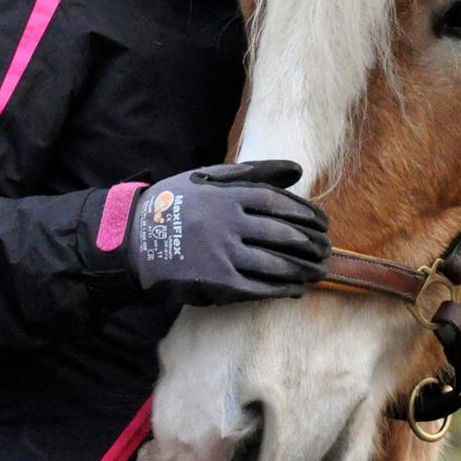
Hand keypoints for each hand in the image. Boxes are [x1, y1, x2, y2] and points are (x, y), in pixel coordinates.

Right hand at [127, 160, 330, 304]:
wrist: (133, 242)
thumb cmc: (175, 205)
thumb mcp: (209, 178)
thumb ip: (254, 172)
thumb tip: (298, 170)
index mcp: (228, 196)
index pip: (279, 204)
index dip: (306, 214)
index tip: (324, 222)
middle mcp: (228, 224)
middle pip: (283, 235)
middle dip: (311, 244)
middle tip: (327, 249)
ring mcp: (223, 255)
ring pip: (275, 264)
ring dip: (303, 269)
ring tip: (320, 271)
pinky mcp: (217, 283)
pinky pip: (258, 288)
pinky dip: (281, 289)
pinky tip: (296, 290)